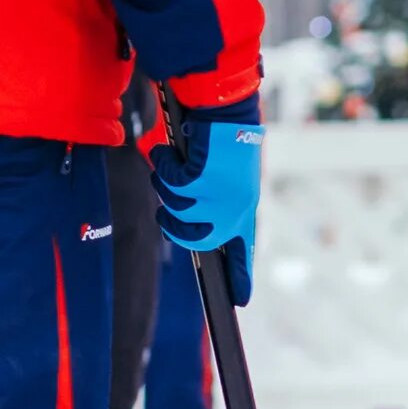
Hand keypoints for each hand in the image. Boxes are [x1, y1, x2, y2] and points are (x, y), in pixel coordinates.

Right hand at [151, 93, 260, 306]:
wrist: (225, 108)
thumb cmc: (224, 140)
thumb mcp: (230, 179)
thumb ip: (217, 206)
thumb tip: (196, 231)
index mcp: (244, 209)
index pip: (244, 251)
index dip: (240, 276)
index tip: (241, 300)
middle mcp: (235, 208)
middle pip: (195, 239)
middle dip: (176, 224)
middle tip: (169, 206)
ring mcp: (219, 196)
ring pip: (177, 211)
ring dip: (168, 188)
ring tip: (175, 166)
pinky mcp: (201, 178)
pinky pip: (169, 184)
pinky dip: (163, 165)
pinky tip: (167, 153)